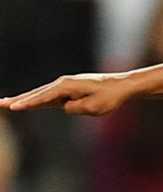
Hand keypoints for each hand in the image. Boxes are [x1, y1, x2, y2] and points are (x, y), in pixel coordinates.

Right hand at [0, 73, 132, 115]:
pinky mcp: (68, 90)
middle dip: (18, 100)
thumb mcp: (95, 107)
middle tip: (0, 104)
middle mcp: (63, 83)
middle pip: (36, 94)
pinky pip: (48, 96)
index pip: (43, 97)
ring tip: (6, 103)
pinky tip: (26, 103)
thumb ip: (77, 108)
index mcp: (67, 86)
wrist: (122, 86)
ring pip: (40, 94)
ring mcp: (65, 86)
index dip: (28, 103)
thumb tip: (65, 107)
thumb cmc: (110, 96)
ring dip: (23, 99)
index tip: (14, 107)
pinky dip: (35, 99)